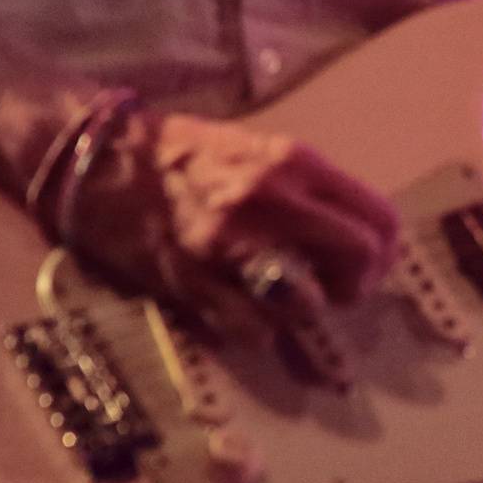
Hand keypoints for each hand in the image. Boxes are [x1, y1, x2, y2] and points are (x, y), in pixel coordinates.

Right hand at [45, 107, 399, 330]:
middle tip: (339, 290)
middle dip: (356, 284)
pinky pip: (253, 329)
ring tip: (287, 300)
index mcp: (292, 163)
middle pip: (357, 260)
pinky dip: (258, 329)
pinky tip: (245, 311)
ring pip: (306, 304)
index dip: (385, 251)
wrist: (96, 159)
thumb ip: (307, 191)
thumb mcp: (256, 152)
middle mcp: (270, 202)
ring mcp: (231, 248)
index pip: (376, 218)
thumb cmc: (182, 156)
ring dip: (303, 310)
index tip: (373, 264)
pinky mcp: (194, 284)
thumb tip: (358, 234)